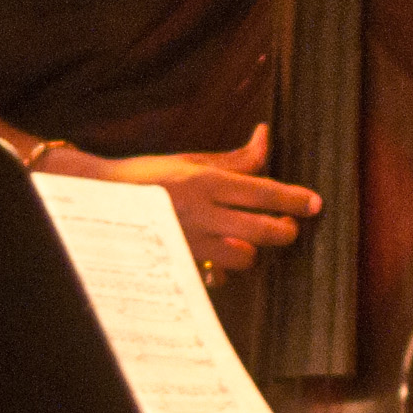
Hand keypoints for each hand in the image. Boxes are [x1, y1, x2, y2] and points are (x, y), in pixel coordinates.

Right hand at [66, 125, 321, 277]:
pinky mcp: (178, 262)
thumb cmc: (148, 177)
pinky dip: (224, 270)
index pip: (263, 192)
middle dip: (285, 231)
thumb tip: (265, 137)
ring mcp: (189, 241)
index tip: (315, 203)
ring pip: (244, 257)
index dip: (294, 199)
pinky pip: (216, 275)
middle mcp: (200, 213)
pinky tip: (222, 258)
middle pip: (263, 230)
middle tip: (287, 226)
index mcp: (205, 182)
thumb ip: (235, 159)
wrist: (96, 199)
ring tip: (248, 239)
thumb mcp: (192, 161)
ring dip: (253, 250)